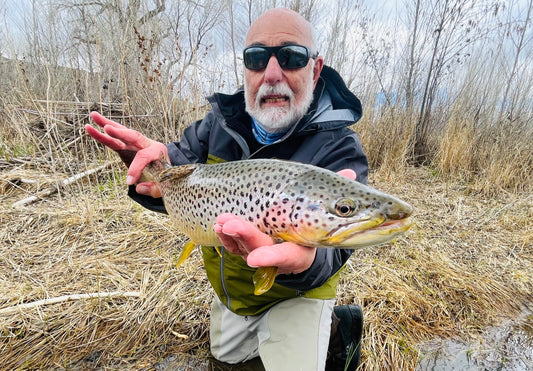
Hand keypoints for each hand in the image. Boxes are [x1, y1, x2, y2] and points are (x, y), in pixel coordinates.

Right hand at [85, 112, 167, 197]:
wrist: (165, 173)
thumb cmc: (164, 180)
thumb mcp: (164, 187)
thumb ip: (153, 189)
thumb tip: (138, 188)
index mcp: (158, 151)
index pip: (144, 156)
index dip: (135, 168)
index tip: (129, 182)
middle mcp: (146, 144)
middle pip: (133, 136)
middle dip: (120, 133)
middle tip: (107, 128)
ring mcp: (135, 144)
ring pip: (121, 133)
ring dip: (106, 125)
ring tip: (93, 115)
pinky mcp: (126, 147)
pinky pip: (112, 141)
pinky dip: (101, 135)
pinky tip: (90, 127)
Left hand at [212, 168, 356, 274]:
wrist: (294, 225)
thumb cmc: (310, 214)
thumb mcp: (323, 204)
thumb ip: (336, 190)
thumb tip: (352, 173)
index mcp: (301, 248)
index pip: (288, 257)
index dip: (272, 258)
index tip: (254, 259)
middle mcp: (280, 254)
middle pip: (262, 251)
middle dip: (246, 238)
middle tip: (231, 224)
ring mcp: (261, 251)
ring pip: (244, 247)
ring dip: (231, 233)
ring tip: (222, 219)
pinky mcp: (246, 246)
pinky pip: (233, 245)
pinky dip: (225, 235)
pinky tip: (219, 223)